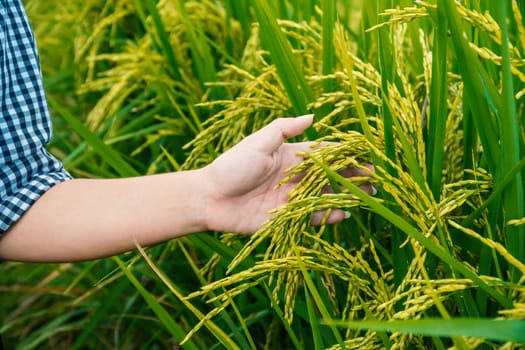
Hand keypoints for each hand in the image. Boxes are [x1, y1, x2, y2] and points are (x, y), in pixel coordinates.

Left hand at [202, 115, 373, 233]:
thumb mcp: (259, 142)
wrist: (211, 197)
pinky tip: (342, 213)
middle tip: (376, 180)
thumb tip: (312, 116)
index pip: (326, 153)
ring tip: (367, 196)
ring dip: (346, 196)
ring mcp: (293, 197)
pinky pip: (312, 216)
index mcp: (292, 156)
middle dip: (353, 176)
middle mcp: (296, 176)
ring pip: (326, 196)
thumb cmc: (233, 165)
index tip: (368, 155)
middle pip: (331, 176)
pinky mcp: (286, 217)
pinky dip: (328, 215)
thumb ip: (285, 129)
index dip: (346, 154)